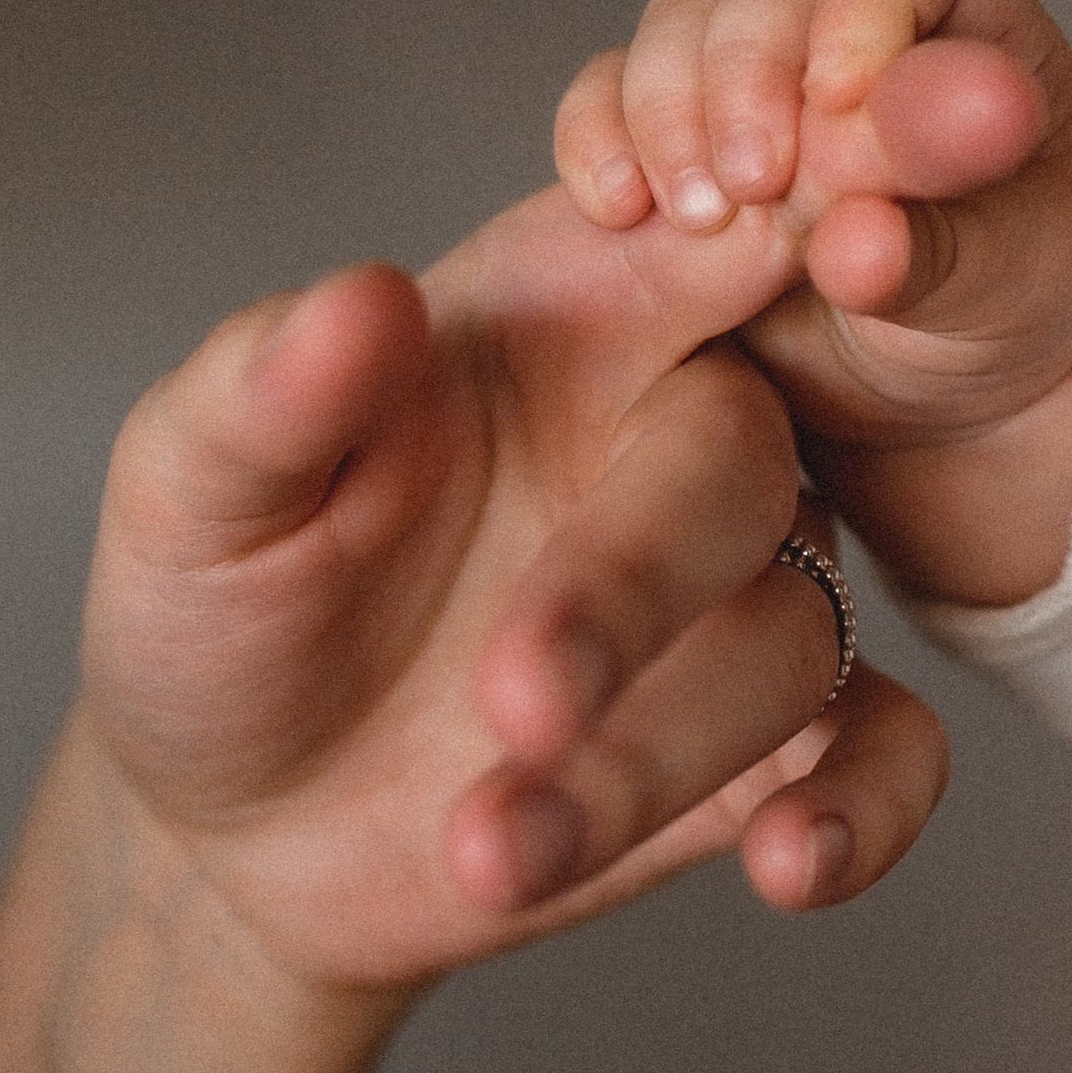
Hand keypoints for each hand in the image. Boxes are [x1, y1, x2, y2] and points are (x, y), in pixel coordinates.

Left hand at [83, 186, 950, 990]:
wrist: (229, 834)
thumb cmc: (222, 606)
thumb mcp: (190, 498)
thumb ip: (266, 396)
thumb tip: (361, 296)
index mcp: (566, 307)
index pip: (702, 217)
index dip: (765, 210)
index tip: (777, 241)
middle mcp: (671, 430)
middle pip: (739, 454)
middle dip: (632, 585)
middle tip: (512, 700)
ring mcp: (730, 591)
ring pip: (791, 632)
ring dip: (652, 754)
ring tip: (484, 850)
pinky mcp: (760, 744)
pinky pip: (880, 750)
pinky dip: (865, 805)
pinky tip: (787, 862)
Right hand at [554, 0, 1071, 600]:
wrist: (938, 380)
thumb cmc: (1000, 302)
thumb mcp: (996, 287)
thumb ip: (935, 249)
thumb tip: (858, 233)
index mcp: (971, 20)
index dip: (867, 2)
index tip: (840, 100)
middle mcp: (857, 15)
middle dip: (752, 73)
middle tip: (758, 185)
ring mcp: (761, 61)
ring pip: (685, 17)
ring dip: (673, 109)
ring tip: (702, 218)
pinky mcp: (679, 124)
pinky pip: (610, 89)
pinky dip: (601, 138)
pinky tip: (622, 210)